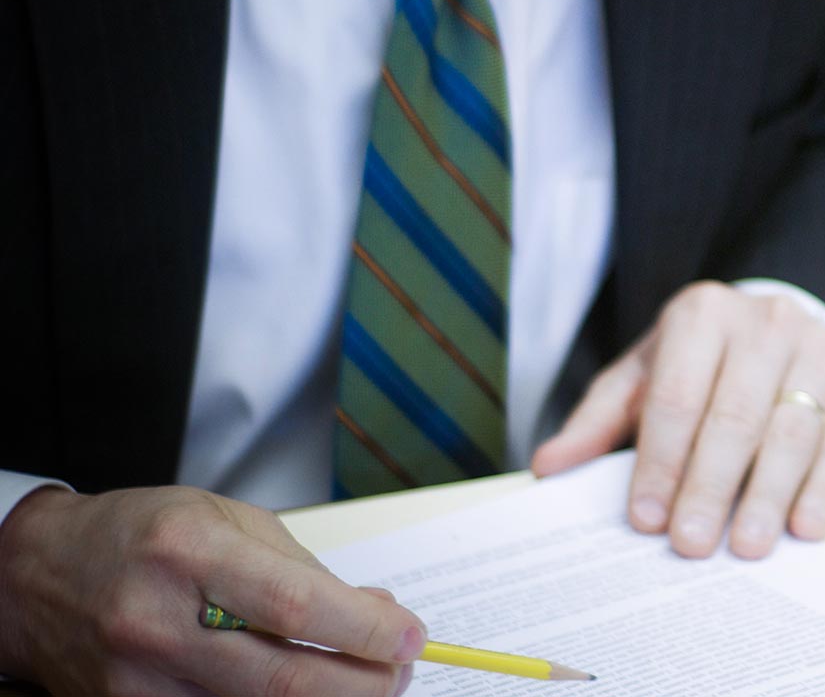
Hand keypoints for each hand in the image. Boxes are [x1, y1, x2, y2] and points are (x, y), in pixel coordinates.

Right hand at [0, 484, 425, 695]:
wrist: (37, 575)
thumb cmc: (142, 537)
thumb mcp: (228, 522)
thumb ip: (305, 570)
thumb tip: (380, 613)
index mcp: (189, 551)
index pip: (295, 604)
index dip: (365, 629)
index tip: (410, 637)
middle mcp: (158, 620)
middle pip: (283, 679)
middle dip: (362, 684)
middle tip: (401, 672)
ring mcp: (140, 679)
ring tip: (363, 682)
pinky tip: (303, 690)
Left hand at [530, 280, 824, 559]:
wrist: (775, 327)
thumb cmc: (700, 363)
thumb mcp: (644, 375)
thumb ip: (599, 420)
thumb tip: (549, 466)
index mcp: (703, 314)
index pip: (679, 396)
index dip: (662, 461)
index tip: (647, 518)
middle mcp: (767, 322)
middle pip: (736, 416)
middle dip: (711, 486)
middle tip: (691, 544)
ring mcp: (820, 349)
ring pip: (792, 430)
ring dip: (768, 495)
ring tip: (745, 546)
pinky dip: (823, 487)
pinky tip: (802, 527)